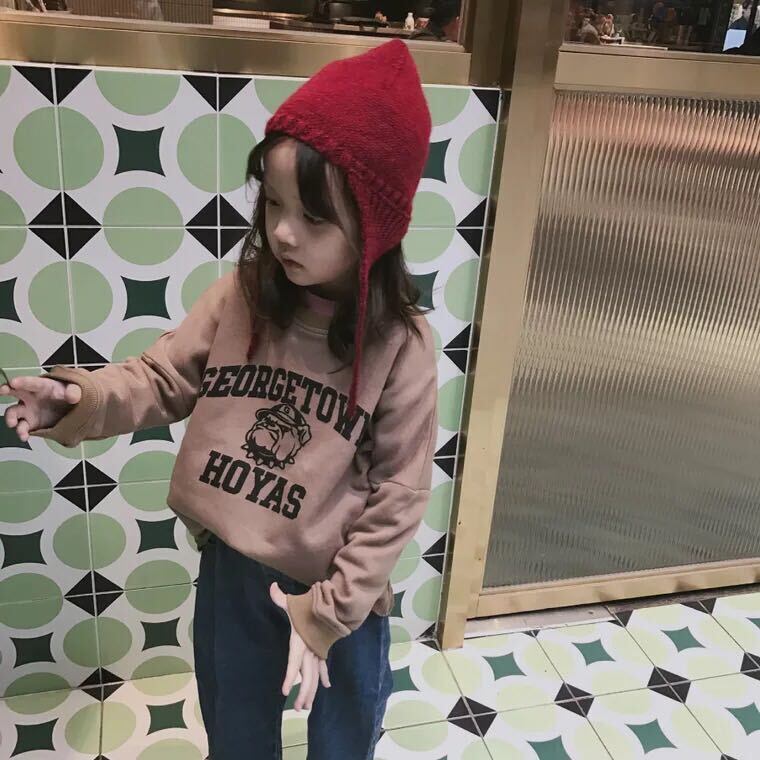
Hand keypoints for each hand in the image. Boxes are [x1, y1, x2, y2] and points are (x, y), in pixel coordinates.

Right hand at [1, 374, 80, 441]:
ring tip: (14, 424)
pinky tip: (24, 436)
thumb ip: (74, 391)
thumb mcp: (75, 390)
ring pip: (14, 413)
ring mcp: (28, 410)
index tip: (13, 382)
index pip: (31, 382)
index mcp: (42, 386)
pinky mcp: (30, 423)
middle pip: (15, 392)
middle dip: (6, 390)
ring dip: (11, 418)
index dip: (22, 382)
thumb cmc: (69, 395)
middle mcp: (31, 397)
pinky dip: (22, 432)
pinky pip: (22, 428)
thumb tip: (72, 396)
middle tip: (2, 391)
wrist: (72, 409)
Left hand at [269, 582, 329, 710]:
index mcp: (300, 642)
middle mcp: (309, 650)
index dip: (290, 676)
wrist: (333, 603)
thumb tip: (272, 587)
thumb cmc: (310, 604)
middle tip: (297, 708)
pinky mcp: (323, 648)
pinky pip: (323, 665)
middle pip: (307, 676)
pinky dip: (324, 676)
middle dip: (303, 693)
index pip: (294, 662)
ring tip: (306, 705)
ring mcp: (318, 650)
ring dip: (312, 691)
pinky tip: (327, 686)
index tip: (285, 691)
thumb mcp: (293, 602)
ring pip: (315, 675)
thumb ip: (281, 598)